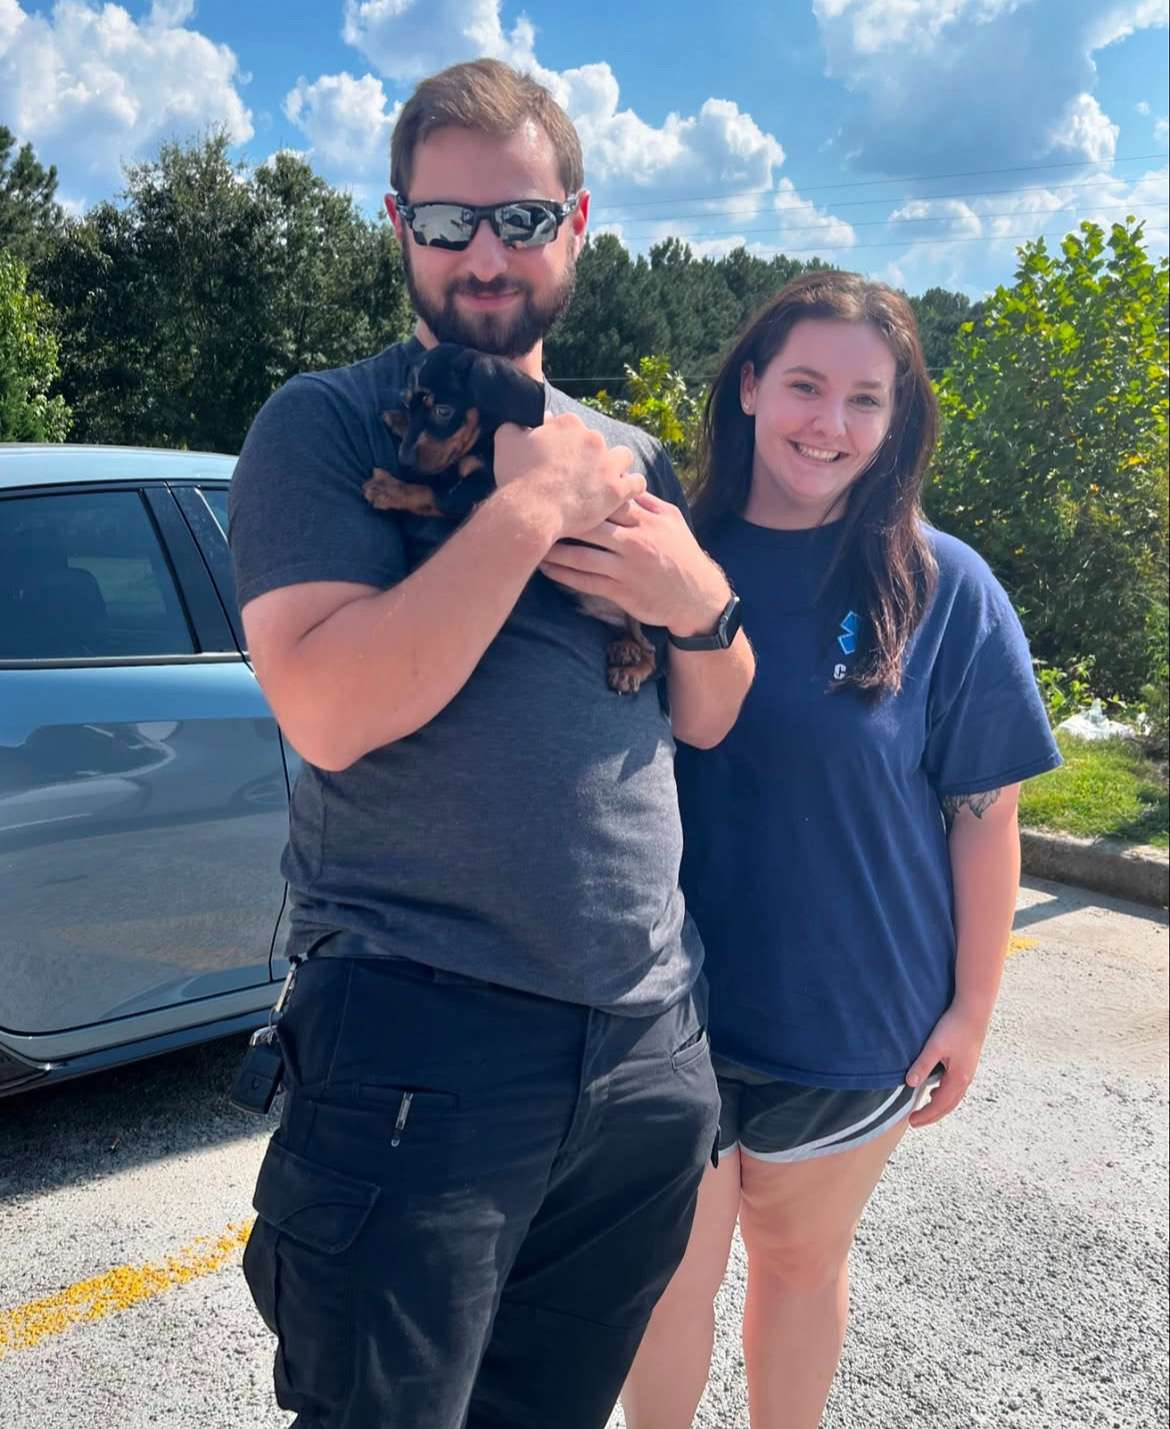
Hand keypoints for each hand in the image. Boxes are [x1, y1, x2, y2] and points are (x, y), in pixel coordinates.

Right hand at [493, 414, 644, 542]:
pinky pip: (637, 483)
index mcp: (568, 423)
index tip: (559, 459)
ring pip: (623, 457)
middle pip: (597, 442)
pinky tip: (622, 494)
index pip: (573, 427)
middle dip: (589, 456)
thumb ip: (515, 425)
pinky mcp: (617, 489)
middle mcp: (592, 437)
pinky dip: (631, 487)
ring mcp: (607, 463)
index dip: (566, 443)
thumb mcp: (505, 442)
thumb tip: (526, 421)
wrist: (531, 511)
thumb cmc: (516, 478)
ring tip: (604, 482)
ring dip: (616, 466)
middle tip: (577, 476)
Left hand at [537, 491, 730, 632]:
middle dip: (562, 520)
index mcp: (646, 521)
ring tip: (533, 543)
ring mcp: (626, 569)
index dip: (581, 495)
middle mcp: (634, 542)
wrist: (697, 598)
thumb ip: (647, 501)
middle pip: (590, 526)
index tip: (556, 487)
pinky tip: (546, 569)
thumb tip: (622, 481)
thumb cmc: (682, 555)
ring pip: (582, 557)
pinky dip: (563, 576)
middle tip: (534, 512)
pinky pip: (586, 582)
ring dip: (555, 551)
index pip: (608, 502)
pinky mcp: (621, 592)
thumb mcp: (672, 521)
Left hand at [905, 1003, 990, 1128]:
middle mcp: (966, 1079)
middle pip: (948, 1105)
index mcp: (958, 1078)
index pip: (939, 1104)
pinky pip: (955, 1087)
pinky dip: (945, 1095)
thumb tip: (910, 1084)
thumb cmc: (954, 1027)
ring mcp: (968, 1072)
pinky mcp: (967, 1065)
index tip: (911, 1121)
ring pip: (953, 1097)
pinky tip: (936, 1089)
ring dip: (939, 1106)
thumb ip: (922, 1065)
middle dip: (932, 1115)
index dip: (925, 1115)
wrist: (973, 1011)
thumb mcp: (934, 1046)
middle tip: (915, 1122)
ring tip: (924, 1109)